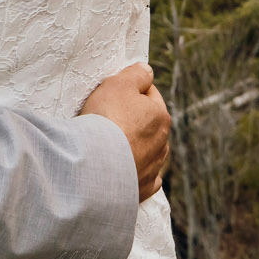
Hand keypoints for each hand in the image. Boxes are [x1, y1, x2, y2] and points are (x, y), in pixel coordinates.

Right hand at [79, 62, 169, 202]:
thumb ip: (136, 74)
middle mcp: (162, 143)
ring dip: (135, 146)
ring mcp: (153, 168)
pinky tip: (124, 170)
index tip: (112, 93)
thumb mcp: (118, 84)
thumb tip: (147, 70)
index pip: (149, 94)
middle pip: (148, 124)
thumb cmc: (107, 120)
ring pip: (148, 151)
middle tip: (107, 117)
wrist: (96, 166)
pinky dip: (135, 172)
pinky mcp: (141, 189)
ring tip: (111, 145)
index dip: (130, 90)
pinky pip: (143, 178)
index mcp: (161, 116)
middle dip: (133, 119)